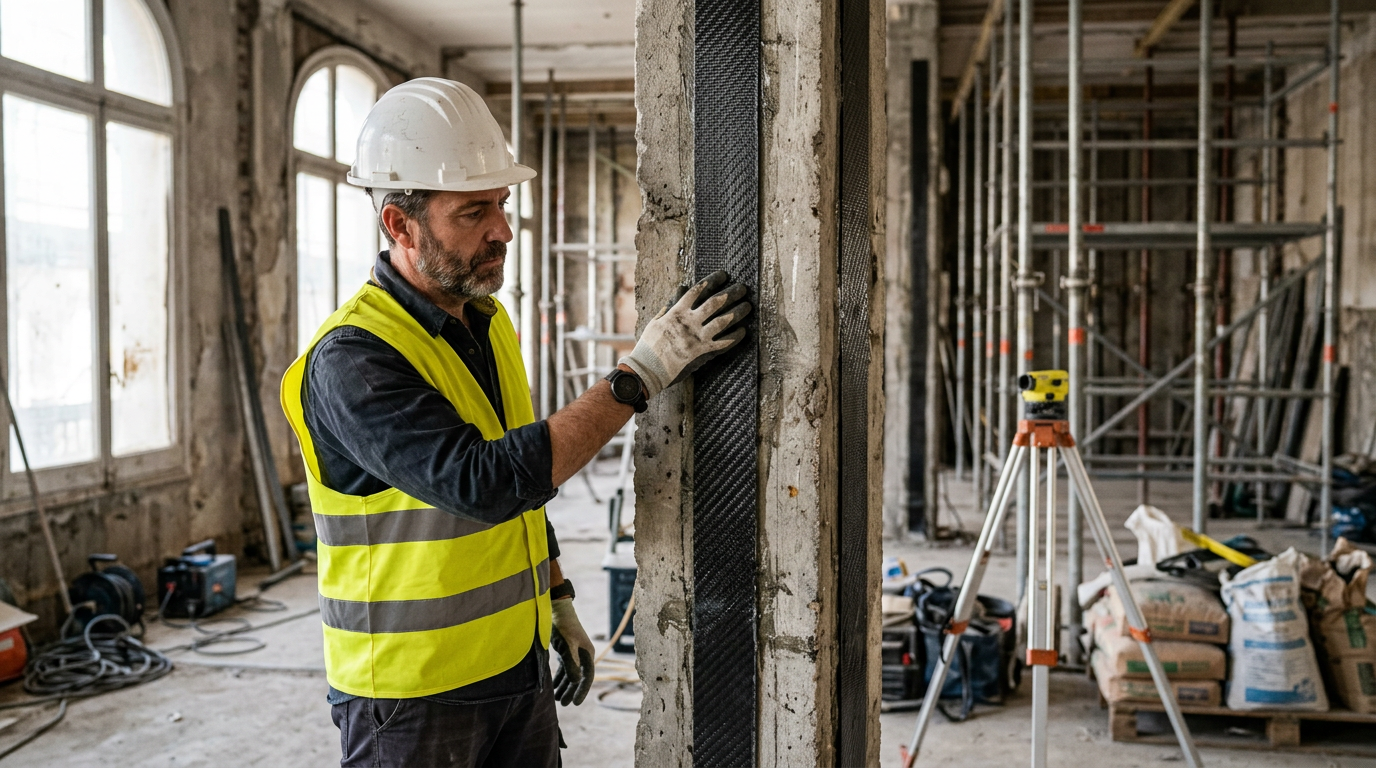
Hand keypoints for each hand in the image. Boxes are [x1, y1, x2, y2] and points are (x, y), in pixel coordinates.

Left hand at [550, 598, 594, 705]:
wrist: (557, 610)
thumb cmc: (563, 627)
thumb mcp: (567, 647)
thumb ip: (571, 664)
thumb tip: (576, 682)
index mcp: (588, 654)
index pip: (587, 677)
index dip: (582, 691)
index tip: (574, 703)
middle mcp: (583, 655)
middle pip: (579, 678)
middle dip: (571, 691)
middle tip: (563, 704)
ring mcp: (574, 653)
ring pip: (571, 674)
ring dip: (564, 686)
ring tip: (556, 698)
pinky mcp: (565, 651)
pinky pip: (564, 668)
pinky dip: (559, 678)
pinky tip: (553, 687)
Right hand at [619, 270, 751, 398]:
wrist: (649, 368)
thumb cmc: (649, 345)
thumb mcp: (655, 321)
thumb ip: (670, 305)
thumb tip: (681, 289)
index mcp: (676, 312)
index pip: (697, 290)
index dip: (712, 280)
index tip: (723, 275)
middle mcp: (689, 322)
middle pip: (715, 302)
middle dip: (731, 293)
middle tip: (742, 287)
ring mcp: (697, 337)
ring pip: (723, 320)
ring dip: (738, 312)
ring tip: (748, 305)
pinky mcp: (703, 352)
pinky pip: (723, 342)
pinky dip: (735, 336)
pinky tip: (743, 330)